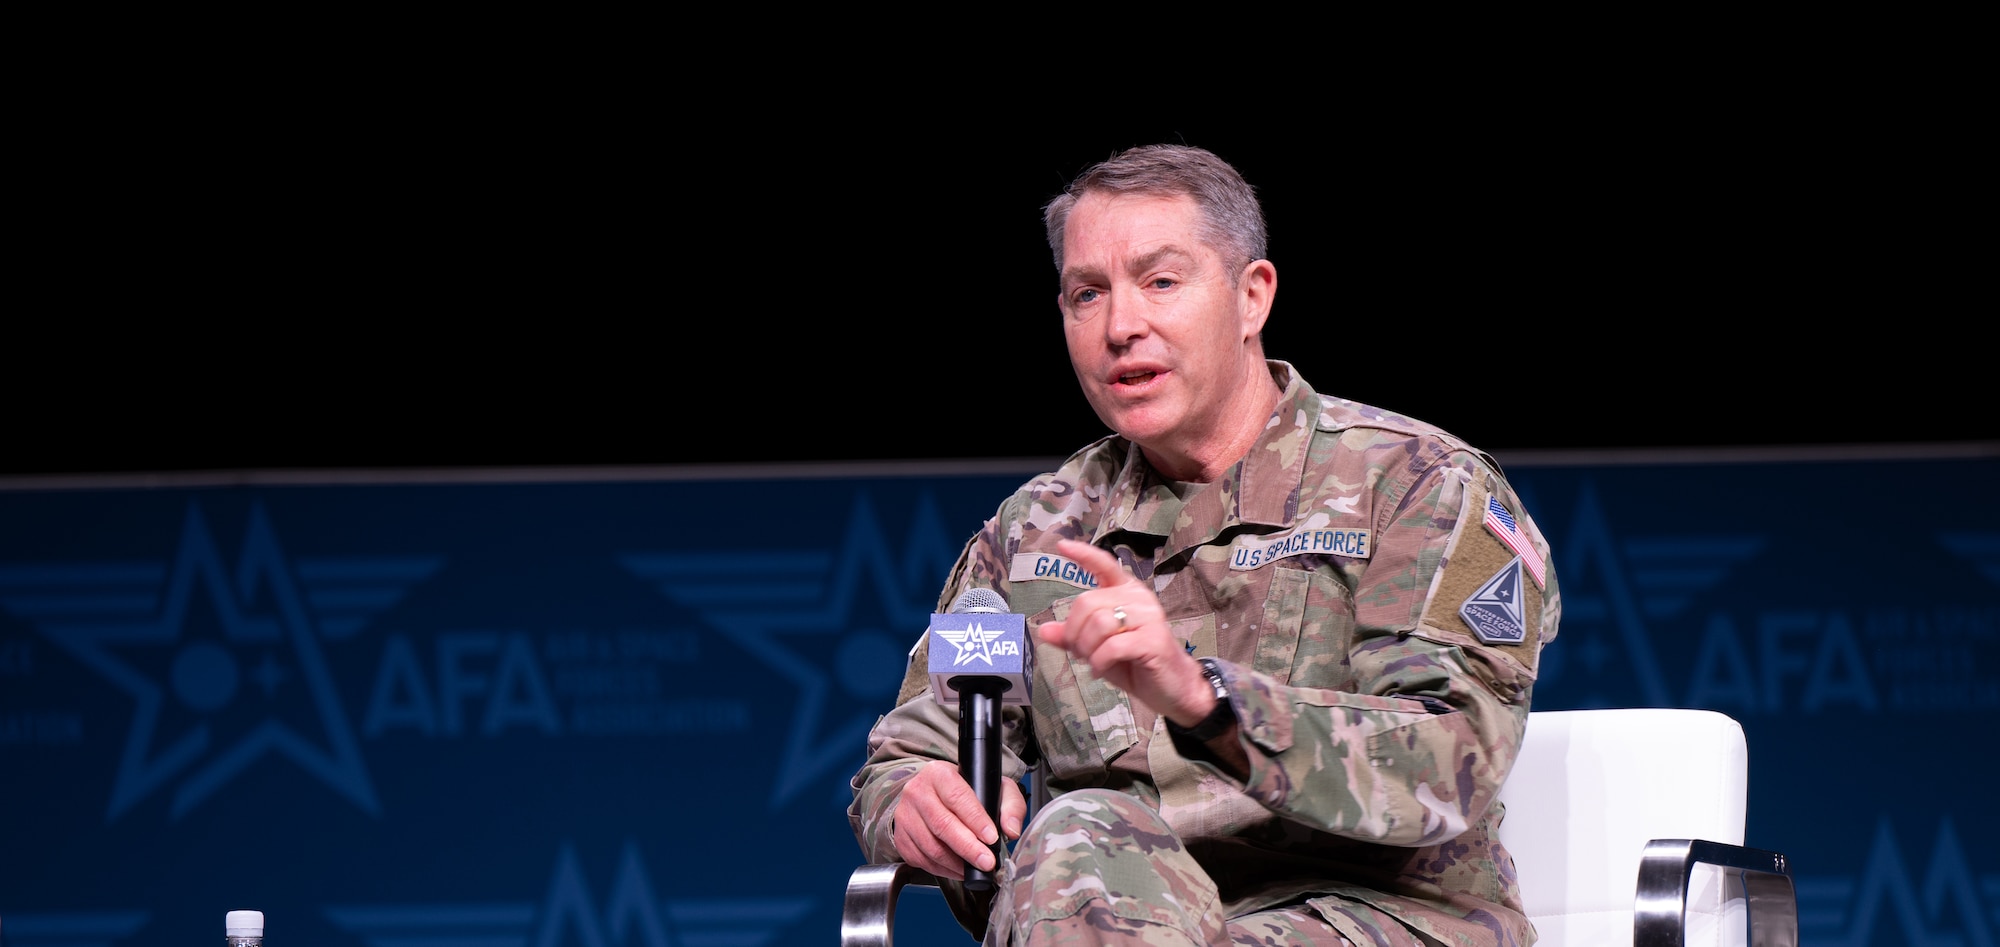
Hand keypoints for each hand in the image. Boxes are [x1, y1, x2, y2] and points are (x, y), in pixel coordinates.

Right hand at [891, 759, 1026, 878]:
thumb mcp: (993, 787)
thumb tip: (1011, 830)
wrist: (933, 795)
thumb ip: (1009, 805)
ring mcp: (905, 816)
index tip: (991, 838)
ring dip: (956, 863)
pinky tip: (959, 870)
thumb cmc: (965, 792)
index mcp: (939, 774)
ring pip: (931, 846)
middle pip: (942, 825)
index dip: (975, 820)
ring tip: (976, 869)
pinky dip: (943, 869)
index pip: (957, 797)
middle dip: (968, 848)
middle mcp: (917, 792)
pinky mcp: (901, 837)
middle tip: (987, 862)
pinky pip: (922, 860)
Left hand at [1036, 539, 1216, 727]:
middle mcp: (1139, 598)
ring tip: (1094, 662)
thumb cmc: (1135, 663)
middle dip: (1075, 633)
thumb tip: (1043, 630)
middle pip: (1087, 603)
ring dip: (1087, 649)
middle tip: (1082, 653)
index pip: (1104, 564)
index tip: (1062, 545)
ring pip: (1098, 623)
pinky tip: (1101, 670)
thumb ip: (1072, 637)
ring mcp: (1149, 617)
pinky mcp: (1153, 639)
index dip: (1083, 554)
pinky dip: (1099, 661)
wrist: (1171, 688)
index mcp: (1126, 592)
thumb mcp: (1097, 648)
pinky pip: (1112, 646)